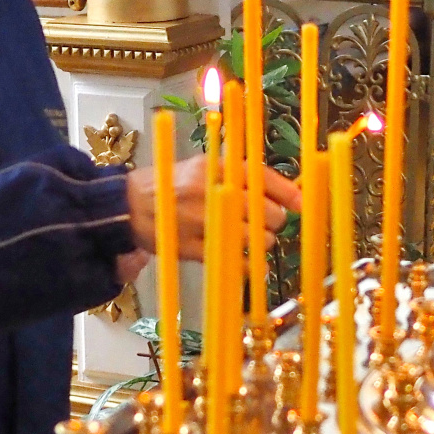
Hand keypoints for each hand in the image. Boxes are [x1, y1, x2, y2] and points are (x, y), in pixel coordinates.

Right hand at [125, 151, 300, 262]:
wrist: (130, 205)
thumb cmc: (175, 184)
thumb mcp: (206, 167)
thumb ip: (241, 177)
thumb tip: (287, 194)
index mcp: (218, 168)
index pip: (264, 179)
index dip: (290, 194)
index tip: (303, 206)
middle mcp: (212, 191)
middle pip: (267, 213)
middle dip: (273, 222)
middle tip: (265, 224)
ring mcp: (202, 222)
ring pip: (255, 239)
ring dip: (260, 244)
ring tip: (250, 240)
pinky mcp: (192, 248)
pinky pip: (235, 262)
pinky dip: (247, 266)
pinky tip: (244, 262)